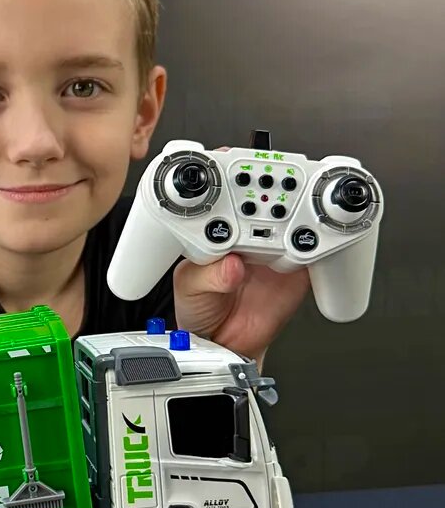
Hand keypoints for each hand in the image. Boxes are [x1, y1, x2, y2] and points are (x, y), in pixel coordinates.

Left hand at [171, 145, 310, 364]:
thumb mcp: (190, 289)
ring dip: (295, 210)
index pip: (224, 191)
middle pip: (263, 196)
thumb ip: (207, 277)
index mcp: (215, 227)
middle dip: (269, 185)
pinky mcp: (298, 266)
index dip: (230, 171)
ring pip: (291, 216)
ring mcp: (273, 246)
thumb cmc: (201, 309)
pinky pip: (313, 248)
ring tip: (289, 216)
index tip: (234, 162)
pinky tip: (309, 242)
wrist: (224, 345)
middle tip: (267, 190)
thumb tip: (230, 266)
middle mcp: (246, 231)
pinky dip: (317, 241)